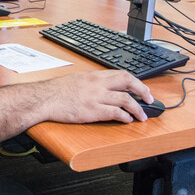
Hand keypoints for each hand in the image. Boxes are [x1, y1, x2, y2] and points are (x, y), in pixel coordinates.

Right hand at [37, 70, 152, 123]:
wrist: (44, 98)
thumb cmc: (56, 91)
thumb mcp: (77, 80)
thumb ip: (92, 83)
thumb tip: (103, 88)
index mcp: (94, 76)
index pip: (121, 74)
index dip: (135, 81)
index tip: (142, 88)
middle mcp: (97, 84)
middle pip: (128, 82)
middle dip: (142, 90)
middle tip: (150, 99)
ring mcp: (96, 97)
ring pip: (125, 99)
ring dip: (137, 108)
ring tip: (142, 116)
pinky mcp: (92, 111)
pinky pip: (114, 113)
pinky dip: (124, 117)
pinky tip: (127, 120)